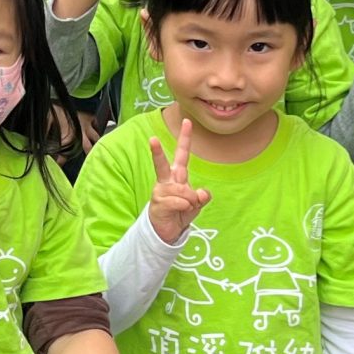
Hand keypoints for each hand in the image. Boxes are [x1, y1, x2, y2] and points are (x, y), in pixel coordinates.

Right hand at [146, 118, 211, 245]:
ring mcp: (160, 191)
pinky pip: (179, 202)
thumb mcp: (196, 204)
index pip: (182, 154)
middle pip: (163, 164)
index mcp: (177, 176)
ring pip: (183, 190)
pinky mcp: (158, 203)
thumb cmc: (181, 213)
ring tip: (186, 208)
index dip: (185, 138)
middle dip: (157, 152)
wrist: (167, 231)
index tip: (187, 122)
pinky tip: (179, 211)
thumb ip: (201, 196)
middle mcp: (167, 180)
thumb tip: (200, 194)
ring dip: (190, 201)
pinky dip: (185, 208)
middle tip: (151, 139)